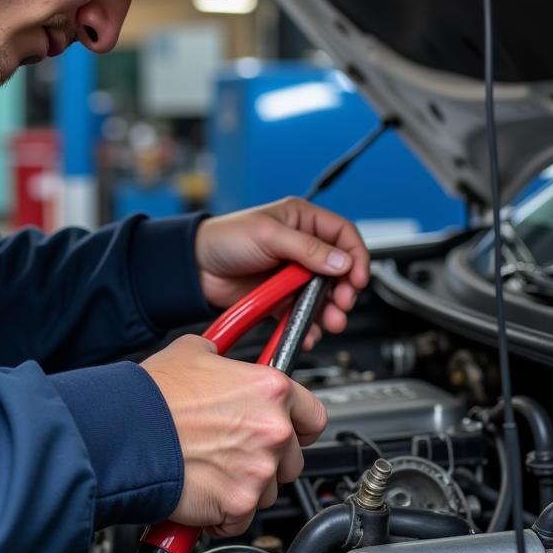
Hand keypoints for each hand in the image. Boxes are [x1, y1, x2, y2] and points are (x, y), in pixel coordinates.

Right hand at [142, 335, 326, 535]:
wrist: (124, 431)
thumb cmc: (154, 395)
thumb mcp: (193, 351)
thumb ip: (221, 358)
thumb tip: (220, 360)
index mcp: (270, 388)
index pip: (314, 416)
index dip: (298, 425)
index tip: (286, 429)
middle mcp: (272, 428)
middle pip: (294, 457)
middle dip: (268, 458)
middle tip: (234, 451)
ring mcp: (258, 468)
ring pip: (269, 489)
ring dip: (246, 484)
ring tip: (212, 468)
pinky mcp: (239, 503)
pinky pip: (242, 516)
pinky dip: (224, 512)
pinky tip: (203, 490)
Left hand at [195, 197, 369, 343]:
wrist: (195, 269)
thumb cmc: (224, 239)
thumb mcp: (268, 236)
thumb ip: (307, 249)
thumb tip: (341, 261)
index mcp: (302, 221)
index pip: (343, 235)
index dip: (355, 256)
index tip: (357, 277)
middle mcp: (301, 246)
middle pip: (339, 269)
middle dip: (345, 288)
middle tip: (342, 302)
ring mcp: (292, 273)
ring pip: (324, 295)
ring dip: (330, 310)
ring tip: (330, 321)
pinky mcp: (282, 297)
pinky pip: (304, 313)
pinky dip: (309, 324)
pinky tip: (309, 331)